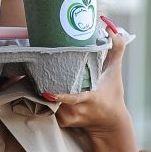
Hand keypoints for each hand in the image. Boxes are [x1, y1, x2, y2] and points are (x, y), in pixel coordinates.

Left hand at [42, 21, 133, 144]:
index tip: (47, 92)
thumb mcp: (115, 71)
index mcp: (90, 97)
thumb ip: (116, 48)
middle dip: (44, 88)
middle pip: (55, 99)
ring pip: (50, 104)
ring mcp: (69, 117)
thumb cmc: (113, 94)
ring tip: (36, 79)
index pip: (73, 98)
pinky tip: (42, 89)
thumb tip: (111, 28)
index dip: (60, 96)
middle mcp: (78, 110)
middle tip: (34, 74)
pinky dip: (46, 101)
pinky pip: (50, 110)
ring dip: (43, 92)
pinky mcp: (64, 122)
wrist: (110, 124)